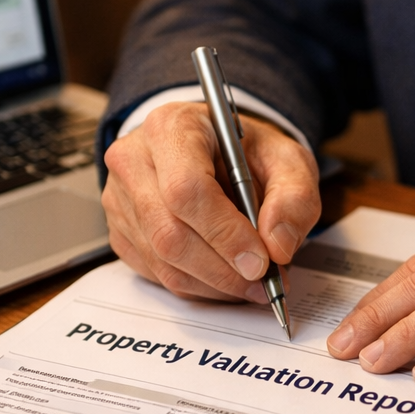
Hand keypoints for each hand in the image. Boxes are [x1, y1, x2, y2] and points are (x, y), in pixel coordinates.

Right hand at [102, 102, 320, 301]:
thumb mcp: (286, 159)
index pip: (187, 189)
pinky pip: (157, 273)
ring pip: (163, 261)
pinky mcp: (120, 231)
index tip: (261, 260)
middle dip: (223, 269)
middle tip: (264, 281)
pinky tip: (225, 276)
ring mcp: (120, 198)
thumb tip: (278, 246)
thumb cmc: (244, 151)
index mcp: (172, 128)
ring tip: (251, 282)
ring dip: (214, 283)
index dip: (225, 233)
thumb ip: (294, 197)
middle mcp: (135, 160)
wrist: (213, 149)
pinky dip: (198, 286)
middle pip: (169, 232)